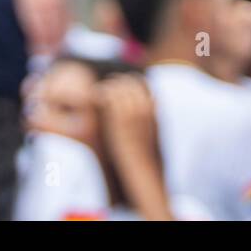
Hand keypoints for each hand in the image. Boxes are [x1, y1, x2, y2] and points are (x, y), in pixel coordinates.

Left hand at [95, 74, 172, 219]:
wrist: (144, 169)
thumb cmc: (148, 155)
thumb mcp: (154, 132)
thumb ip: (149, 117)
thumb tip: (147, 107)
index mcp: (155, 107)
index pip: (143, 83)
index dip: (131, 81)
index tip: (122, 83)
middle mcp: (145, 105)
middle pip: (129, 82)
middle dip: (118, 81)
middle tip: (107, 86)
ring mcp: (132, 110)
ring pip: (118, 87)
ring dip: (108, 86)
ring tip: (99, 91)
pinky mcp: (119, 117)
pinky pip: (108, 96)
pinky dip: (100, 93)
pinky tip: (94, 96)